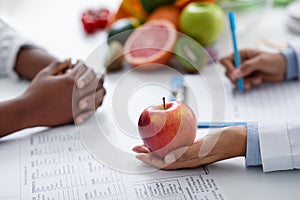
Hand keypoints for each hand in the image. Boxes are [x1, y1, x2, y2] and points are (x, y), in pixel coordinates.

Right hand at [21, 60, 105, 126]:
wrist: (29, 111)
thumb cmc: (35, 92)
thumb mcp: (45, 74)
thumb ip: (58, 64)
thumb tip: (70, 59)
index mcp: (70, 80)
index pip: (86, 69)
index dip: (85, 66)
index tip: (83, 65)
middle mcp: (77, 92)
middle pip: (97, 81)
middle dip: (98, 76)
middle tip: (99, 75)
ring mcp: (79, 104)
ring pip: (100, 95)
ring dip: (101, 89)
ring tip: (100, 87)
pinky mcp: (79, 114)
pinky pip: (95, 107)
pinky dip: (98, 101)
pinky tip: (96, 99)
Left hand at [132, 126, 246, 169]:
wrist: (237, 138)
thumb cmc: (224, 141)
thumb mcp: (204, 146)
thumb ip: (186, 153)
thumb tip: (167, 158)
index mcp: (188, 161)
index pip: (164, 163)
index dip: (149, 160)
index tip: (138, 154)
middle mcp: (187, 159)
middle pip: (163, 159)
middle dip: (148, 154)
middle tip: (137, 147)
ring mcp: (190, 153)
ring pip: (168, 153)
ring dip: (155, 149)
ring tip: (146, 143)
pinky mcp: (194, 147)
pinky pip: (176, 146)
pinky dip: (167, 143)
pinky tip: (164, 137)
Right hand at [220, 49, 285, 89]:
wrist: (284, 69)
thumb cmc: (274, 60)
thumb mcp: (261, 61)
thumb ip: (247, 67)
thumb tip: (235, 74)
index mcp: (241, 54)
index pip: (225, 60)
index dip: (227, 68)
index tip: (234, 75)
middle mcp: (240, 62)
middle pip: (228, 72)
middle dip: (237, 78)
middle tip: (245, 81)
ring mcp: (243, 71)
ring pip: (235, 79)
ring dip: (244, 82)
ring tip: (255, 80)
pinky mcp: (247, 78)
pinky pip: (241, 83)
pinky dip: (247, 84)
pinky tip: (256, 81)